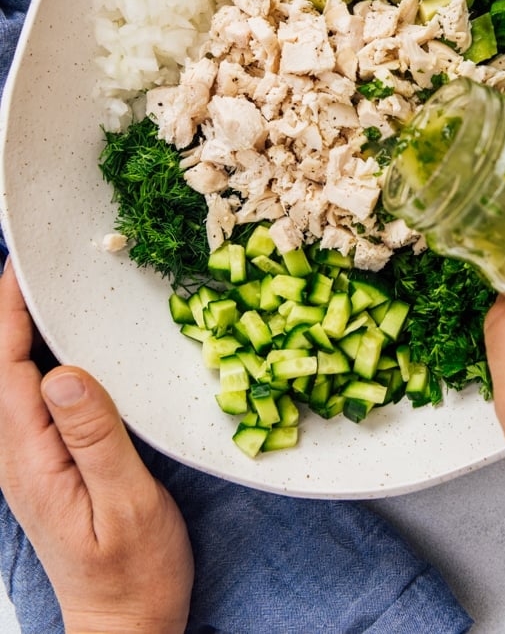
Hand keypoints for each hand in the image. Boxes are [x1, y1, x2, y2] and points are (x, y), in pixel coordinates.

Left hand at [0, 260, 193, 633]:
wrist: (125, 626)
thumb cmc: (134, 572)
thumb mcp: (126, 504)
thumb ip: (94, 438)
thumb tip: (64, 373)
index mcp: (31, 459)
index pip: (6, 369)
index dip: (9, 314)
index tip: (20, 267)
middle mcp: (18, 455)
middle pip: (0, 368)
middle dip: (9, 312)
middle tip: (35, 264)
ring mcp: (28, 460)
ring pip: (13, 380)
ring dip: (22, 331)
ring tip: (44, 289)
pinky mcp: (46, 463)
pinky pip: (32, 396)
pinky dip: (41, 357)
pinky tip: (64, 343)